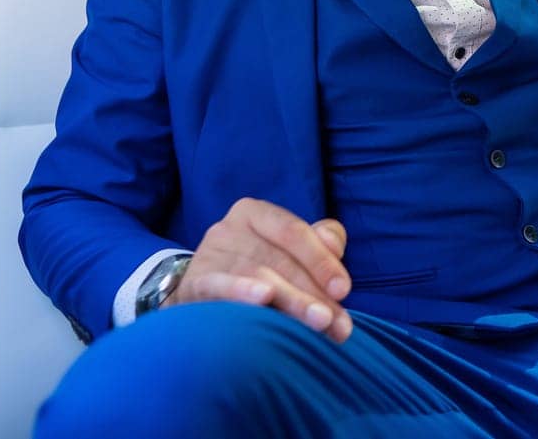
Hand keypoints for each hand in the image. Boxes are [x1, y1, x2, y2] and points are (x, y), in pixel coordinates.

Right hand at [167, 198, 353, 342]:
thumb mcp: (288, 252)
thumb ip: (318, 243)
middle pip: (280, 260)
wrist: (200, 295)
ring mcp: (209, 255)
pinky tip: (263, 298)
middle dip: (314, 292)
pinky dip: (242, 291)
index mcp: (256, 213)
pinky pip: (219, 286)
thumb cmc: (256, 270)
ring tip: (319, 322)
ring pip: (259, 276)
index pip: (294, 231)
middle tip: (338, 323)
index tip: (344, 290)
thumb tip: (334, 244)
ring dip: (293, 301)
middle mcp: (229, 228)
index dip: (322, 259)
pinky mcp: (193, 283)